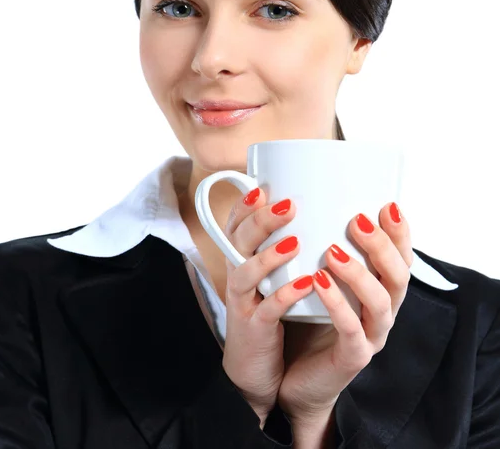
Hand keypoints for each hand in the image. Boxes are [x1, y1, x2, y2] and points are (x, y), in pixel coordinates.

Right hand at [221, 188, 315, 424]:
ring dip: (268, 255)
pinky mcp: (254, 330)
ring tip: (294, 241)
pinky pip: (267, 310)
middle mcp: (238, 277)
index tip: (262, 186)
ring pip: (245, 273)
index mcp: (243, 260)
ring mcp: (243, 303)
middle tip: (288, 205)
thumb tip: (318, 211)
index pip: (236, 225)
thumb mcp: (273, 276)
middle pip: (237, 241)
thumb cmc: (272, 312)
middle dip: (260, 221)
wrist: (256, 368)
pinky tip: (304, 283)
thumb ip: (287, 246)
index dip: (244, 205)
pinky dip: (284, 295)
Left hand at [277, 202, 412, 423]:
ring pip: (380, 302)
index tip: (387, 204)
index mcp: (379, 290)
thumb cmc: (307, 320)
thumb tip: (310, 204)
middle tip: (358, 221)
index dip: (400, 233)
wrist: (296, 377)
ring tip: (333, 250)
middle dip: (382, 245)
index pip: (401, 257)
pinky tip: (319, 281)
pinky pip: (350, 329)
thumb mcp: (319, 279)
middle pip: (398, 276)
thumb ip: (323, 250)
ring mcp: (371, 336)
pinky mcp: (352, 357)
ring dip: (359, 272)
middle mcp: (382, 312)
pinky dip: (336, 304)